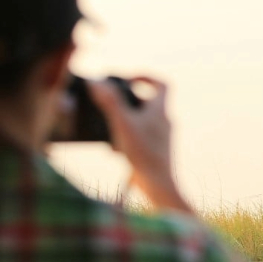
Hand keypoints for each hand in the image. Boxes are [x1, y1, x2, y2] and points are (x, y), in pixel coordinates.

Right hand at [88, 77, 191, 212]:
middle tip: (110, 102)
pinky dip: (128, 137)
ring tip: (110, 126)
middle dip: (128, 100)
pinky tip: (115, 148)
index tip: (128, 78)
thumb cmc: (144, 153)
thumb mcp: (123, 124)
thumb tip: (97, 83)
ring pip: (143, 120)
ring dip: (126, 120)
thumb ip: (110, 102)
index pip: (162, 84)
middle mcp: (165, 122)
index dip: (146, 77)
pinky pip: (142, 137)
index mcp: (161, 111)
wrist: (159, 184)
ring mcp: (162, 137)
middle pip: (149, 102)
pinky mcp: (157, 151)